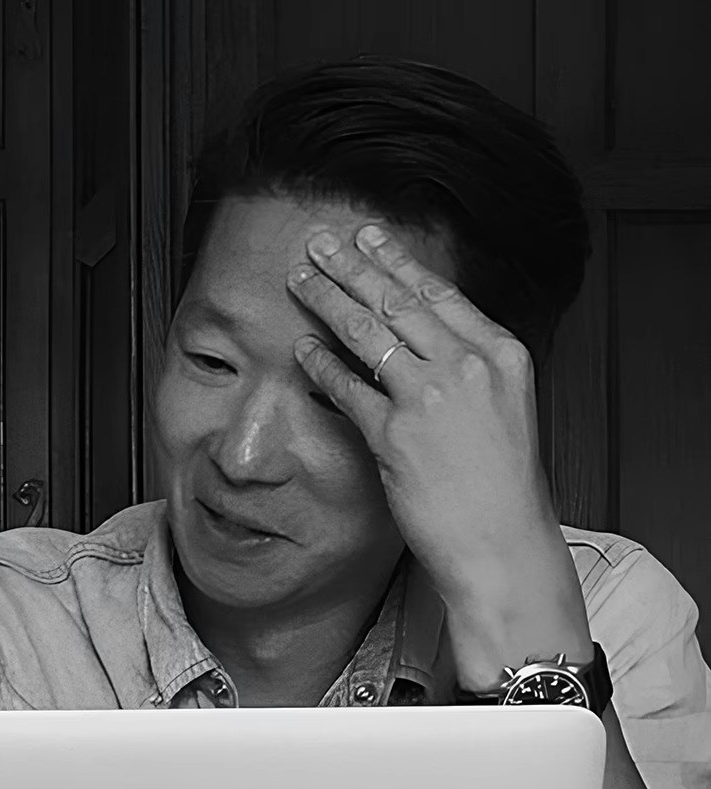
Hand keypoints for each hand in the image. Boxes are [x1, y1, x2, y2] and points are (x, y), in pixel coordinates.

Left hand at [286, 224, 590, 687]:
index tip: (366, 234)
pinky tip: (300, 347)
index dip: (396, 258)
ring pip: (367, 332)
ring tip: (298, 279)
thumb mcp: (500, 407)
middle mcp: (469, 366)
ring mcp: (431, 398)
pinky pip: (346, 387)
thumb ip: (467, 367)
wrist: (502, 541)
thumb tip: (424, 336)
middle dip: (349, 266)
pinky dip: (320, 362)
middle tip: (314, 241)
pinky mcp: (396, 435)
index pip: (438, 291)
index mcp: (500, 353)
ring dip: (326, 299)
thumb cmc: (499, 482)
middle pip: (396, 300)